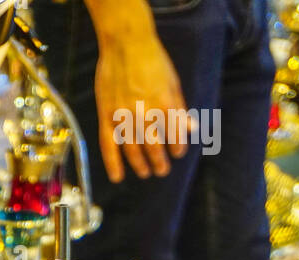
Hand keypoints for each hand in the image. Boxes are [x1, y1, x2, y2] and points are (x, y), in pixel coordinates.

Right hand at [94, 32, 188, 181]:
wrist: (126, 43)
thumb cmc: (152, 60)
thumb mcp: (172, 81)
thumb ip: (180, 107)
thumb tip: (191, 128)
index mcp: (165, 104)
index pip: (174, 135)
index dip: (178, 147)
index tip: (178, 153)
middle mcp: (145, 114)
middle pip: (154, 147)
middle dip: (160, 162)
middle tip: (162, 170)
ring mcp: (124, 117)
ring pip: (133, 150)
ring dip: (141, 164)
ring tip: (145, 173)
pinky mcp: (107, 116)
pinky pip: (109, 145)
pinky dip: (113, 163)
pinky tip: (118, 177)